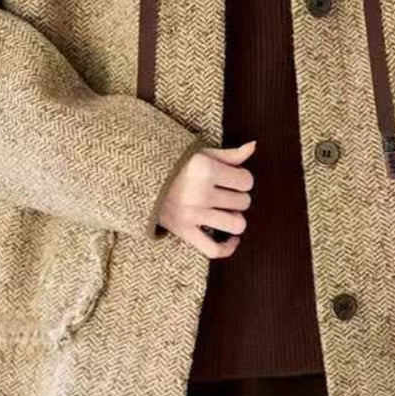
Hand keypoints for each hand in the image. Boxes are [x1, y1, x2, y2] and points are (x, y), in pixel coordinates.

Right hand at [157, 140, 255, 258]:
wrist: (140, 179)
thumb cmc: (175, 164)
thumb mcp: (201, 153)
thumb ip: (230, 154)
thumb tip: (254, 146)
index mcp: (206, 169)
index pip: (246, 181)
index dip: (243, 179)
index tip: (231, 178)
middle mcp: (200, 193)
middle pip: (243, 202)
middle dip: (238, 197)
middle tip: (225, 193)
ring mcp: (193, 214)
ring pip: (236, 225)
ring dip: (235, 218)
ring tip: (225, 211)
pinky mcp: (184, 231)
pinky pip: (214, 249)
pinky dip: (227, 248)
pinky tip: (230, 238)